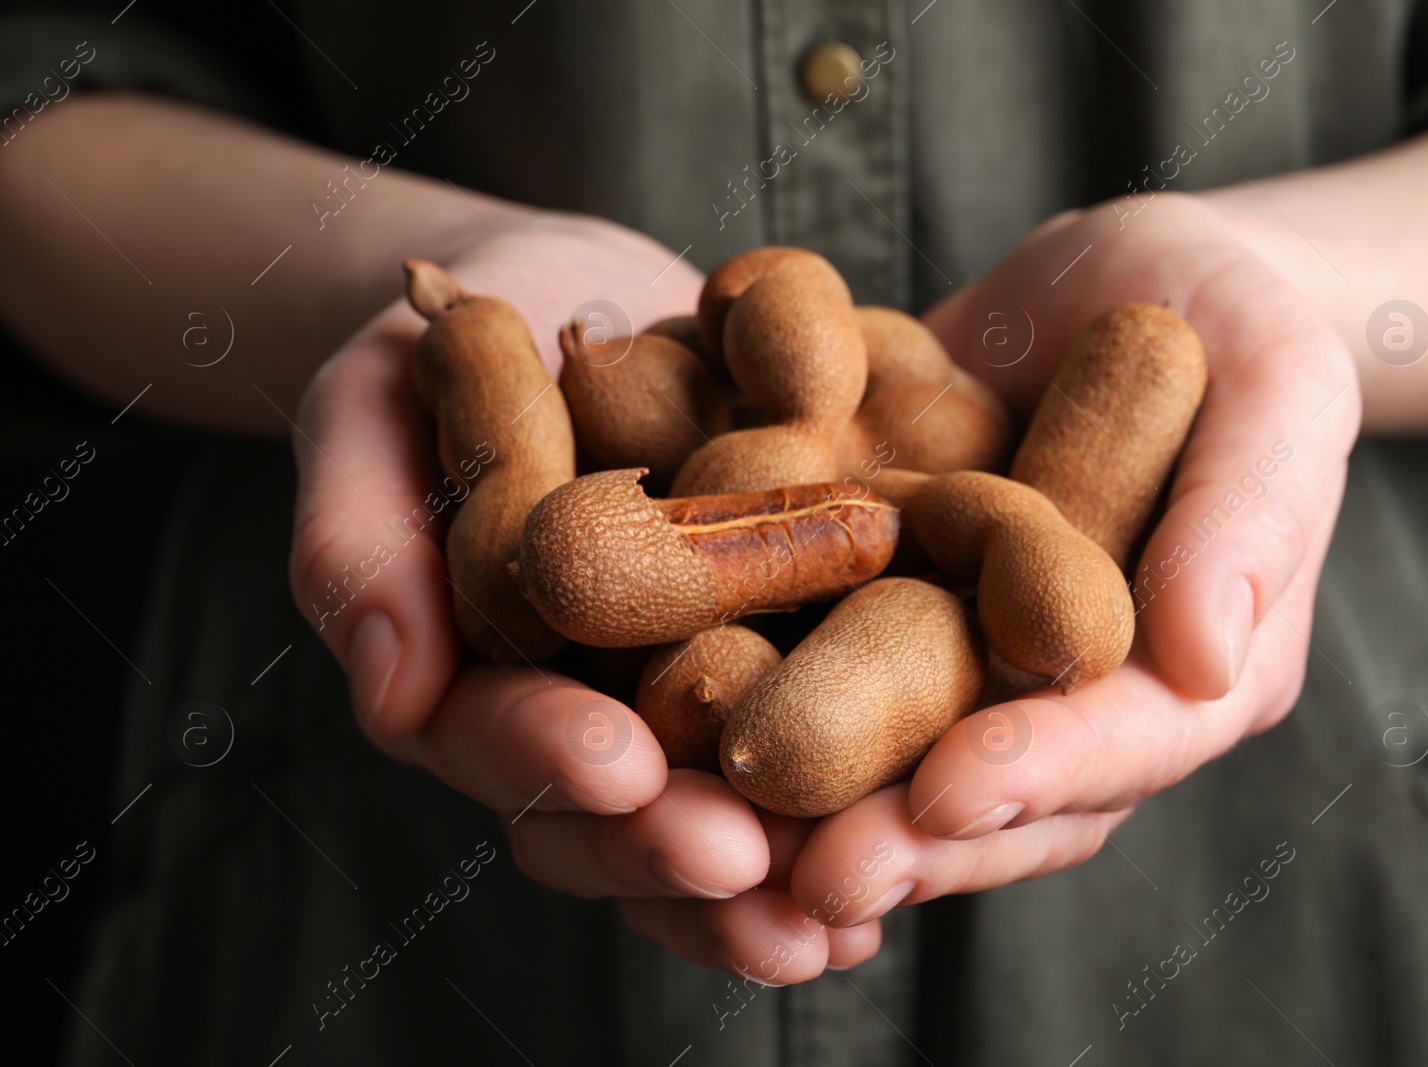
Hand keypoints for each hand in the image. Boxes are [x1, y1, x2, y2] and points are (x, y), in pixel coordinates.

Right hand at [288, 214, 883, 968]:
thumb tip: (390, 691)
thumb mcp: (368, 409)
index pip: (494, 734)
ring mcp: (668, 693)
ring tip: (839, 916)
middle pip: (612, 810)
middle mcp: (573, 707)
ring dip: (770, 875)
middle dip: (673, 844)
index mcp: (467, 672)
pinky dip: (847, 796)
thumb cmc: (439, 352)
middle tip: (750, 867)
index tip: (621, 770)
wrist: (559, 301)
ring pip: (709, 808)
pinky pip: (799, 733)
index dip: (550, 759)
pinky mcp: (760, 653)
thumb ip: (359, 539)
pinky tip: (909, 847)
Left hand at [775, 193, 1358, 933]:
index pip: (1125, 745)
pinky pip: (840, 666)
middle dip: (908, 836)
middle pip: (1001, 794)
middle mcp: (1081, 695)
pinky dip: (767, 692)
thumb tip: (1204, 660)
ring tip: (728, 835)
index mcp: (1194, 672)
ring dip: (820, 803)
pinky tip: (675, 714)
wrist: (1136, 279)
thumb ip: (1248, 516)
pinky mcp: (906, 608)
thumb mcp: (1278, 383)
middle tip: (812, 877)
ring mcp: (985, 660)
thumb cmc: (1236, 320)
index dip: (1036, 775)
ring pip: (904, 757)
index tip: (942, 795)